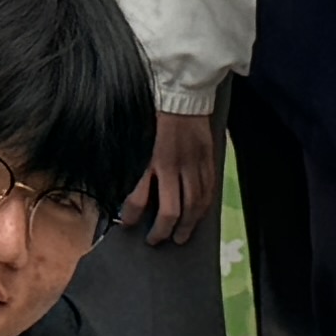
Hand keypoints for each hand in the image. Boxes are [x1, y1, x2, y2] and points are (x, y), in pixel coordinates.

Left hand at [124, 103, 222, 248]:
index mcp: (152, 159)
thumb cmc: (154, 115)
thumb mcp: (136, 139)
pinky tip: (198, 216)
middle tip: (156, 240)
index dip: (130, 215)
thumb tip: (127, 191)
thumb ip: (135, 166)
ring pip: (193, 205)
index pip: (138, 198)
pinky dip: (203, 208)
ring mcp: (195, 164)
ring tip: (181, 237)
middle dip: (163, 230)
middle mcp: (174, 166)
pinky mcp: (209, 160)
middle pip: (171, 211)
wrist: (182, 95)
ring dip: (187, 226)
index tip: (126, 224)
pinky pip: (209, 191)